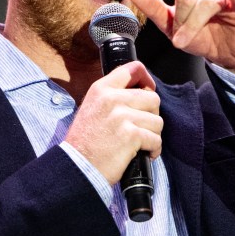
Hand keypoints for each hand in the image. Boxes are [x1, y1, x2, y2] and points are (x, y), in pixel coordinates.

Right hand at [65, 62, 162, 184]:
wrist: (77, 166)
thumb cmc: (84, 142)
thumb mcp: (91, 108)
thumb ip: (112, 97)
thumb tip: (141, 92)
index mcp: (101, 89)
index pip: (133, 69)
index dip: (146, 80)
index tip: (148, 90)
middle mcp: (112, 99)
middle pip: (152, 97)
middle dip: (152, 114)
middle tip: (143, 126)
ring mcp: (122, 117)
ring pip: (157, 121)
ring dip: (153, 134)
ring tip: (141, 143)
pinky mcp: (131, 136)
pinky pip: (156, 139)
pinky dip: (154, 149)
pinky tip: (145, 153)